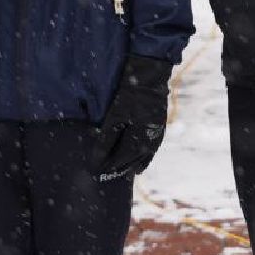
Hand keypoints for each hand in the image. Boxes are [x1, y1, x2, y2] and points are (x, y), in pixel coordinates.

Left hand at [96, 55, 173, 179]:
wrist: (149, 80)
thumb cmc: (129, 97)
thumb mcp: (114, 118)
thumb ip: (106, 141)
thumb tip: (97, 161)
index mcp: (138, 142)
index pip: (120, 162)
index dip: (107, 167)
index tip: (95, 172)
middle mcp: (150, 144)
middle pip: (131, 163)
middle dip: (118, 169)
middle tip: (105, 175)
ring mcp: (157, 137)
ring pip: (143, 159)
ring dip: (131, 166)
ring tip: (121, 174)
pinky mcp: (159, 130)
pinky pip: (151, 152)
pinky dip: (144, 160)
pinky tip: (139, 166)